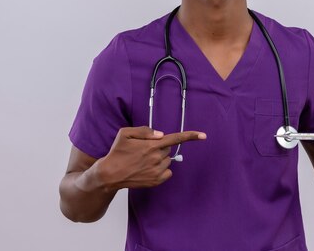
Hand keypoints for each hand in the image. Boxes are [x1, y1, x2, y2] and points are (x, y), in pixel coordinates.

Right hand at [92, 126, 206, 189]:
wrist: (110, 174)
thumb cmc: (117, 151)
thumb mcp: (125, 133)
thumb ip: (144, 130)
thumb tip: (161, 135)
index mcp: (151, 145)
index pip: (175, 138)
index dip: (191, 136)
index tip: (204, 135)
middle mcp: (156, 158)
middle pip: (168, 148)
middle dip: (160, 147)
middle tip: (144, 150)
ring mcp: (157, 171)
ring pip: (167, 160)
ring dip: (160, 158)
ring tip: (143, 160)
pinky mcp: (156, 181)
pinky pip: (167, 172)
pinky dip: (161, 169)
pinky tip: (148, 169)